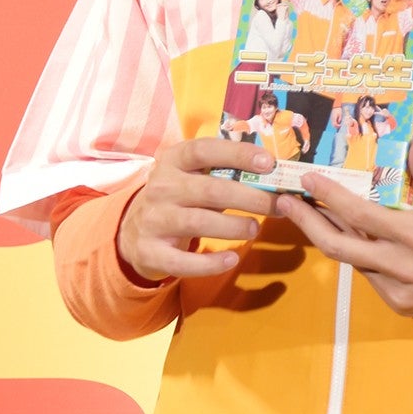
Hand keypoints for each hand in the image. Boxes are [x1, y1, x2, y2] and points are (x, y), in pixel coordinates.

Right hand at [117, 137, 278, 280]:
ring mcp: (153, 219)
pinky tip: (232, 260)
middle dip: (249, 197)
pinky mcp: (149, 251)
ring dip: (234, 227)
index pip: (205, 150)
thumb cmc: (181, 198)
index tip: (269, 163)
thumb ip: (227, 174)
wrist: (134, 232)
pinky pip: (182, 261)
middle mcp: (160, 187)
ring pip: (199, 222)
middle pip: (211, 190)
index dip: (238, 154)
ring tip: (256, 229)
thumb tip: (276, 175)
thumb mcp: (196, 178)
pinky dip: (210, 263)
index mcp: (174, 160)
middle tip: (278, 205)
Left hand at [277, 138, 412, 324]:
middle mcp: (400, 268)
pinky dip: (361, 257)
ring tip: (316, 217)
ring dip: (333, 239)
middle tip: (285, 203)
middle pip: (338, 246)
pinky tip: (359, 241)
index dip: (328, 196)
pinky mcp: (403, 306)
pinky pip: (371, 278)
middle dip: (307, 223)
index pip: (358, 214)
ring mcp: (398, 292)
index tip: (307, 181)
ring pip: (353, 263)